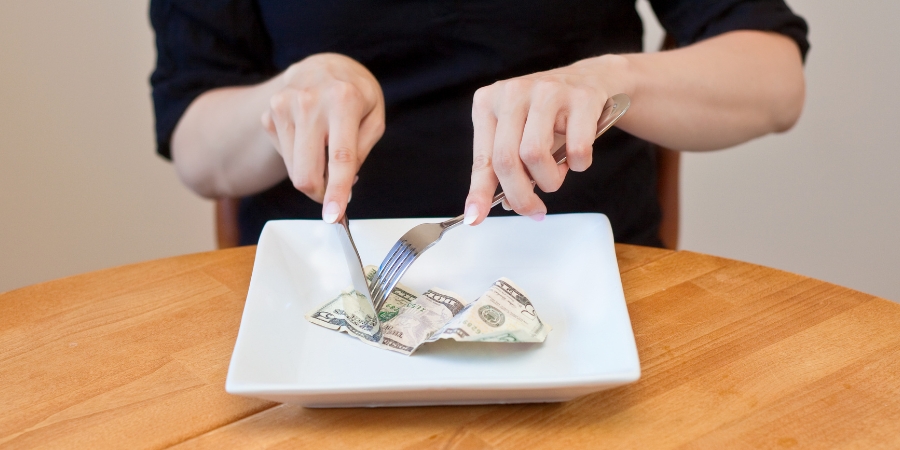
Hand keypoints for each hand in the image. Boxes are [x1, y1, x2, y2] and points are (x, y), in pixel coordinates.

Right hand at [262, 53, 384, 222]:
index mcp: (343, 101)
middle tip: (332, 195)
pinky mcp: (268, 115)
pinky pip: (284, 157)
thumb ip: (362, 151)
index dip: (336, 191)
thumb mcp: (374, 117)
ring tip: (324, 151)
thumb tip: (345, 185)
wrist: (322, 65)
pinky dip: (299, 158)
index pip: (340, 157)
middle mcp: (309, 102)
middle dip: (319, 194)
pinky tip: (309, 138)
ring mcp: (283, 107)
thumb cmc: (354, 93)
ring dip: (312, 173)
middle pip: (306, 172)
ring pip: (293, 170)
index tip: (333, 215)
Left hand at [463, 55, 630, 224]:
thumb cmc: (549, 116)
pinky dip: (578, 165)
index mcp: (488, 102)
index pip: (483, 158)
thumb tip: (501, 205)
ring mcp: (546, 91)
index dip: (480, 192)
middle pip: (506, 160)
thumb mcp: (517, 135)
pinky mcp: (580, 97)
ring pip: (535, 154)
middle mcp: (512, 92)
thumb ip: (506, 168)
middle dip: (521, 195)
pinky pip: (576, 148)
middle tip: (534, 210)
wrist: (591, 78)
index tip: (476, 218)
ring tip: (556, 176)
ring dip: (549, 180)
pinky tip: (577, 159)